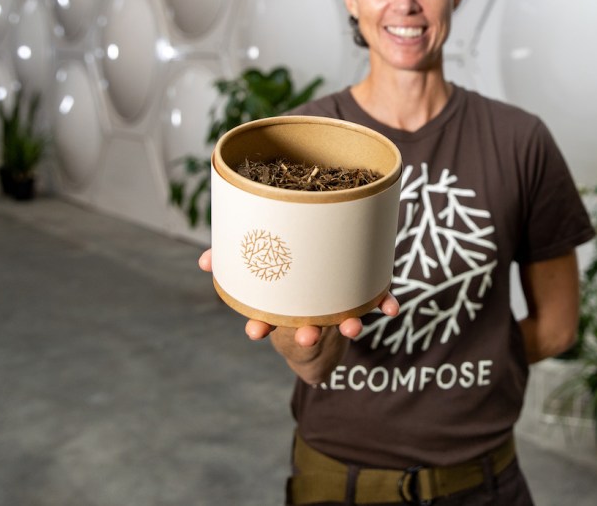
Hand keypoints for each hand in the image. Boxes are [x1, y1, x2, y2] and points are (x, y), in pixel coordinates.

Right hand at [197, 248, 398, 344]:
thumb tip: (205, 260)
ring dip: (349, 325)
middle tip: (309, 335)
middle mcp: (310, 315)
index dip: (260, 327)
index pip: (266, 322)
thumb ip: (235, 264)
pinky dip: (385, 305)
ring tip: (352, 327)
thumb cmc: (288, 286)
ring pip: (343, 321)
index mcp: (283, 310)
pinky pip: (376, 302)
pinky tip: (391, 309)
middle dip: (308, 333)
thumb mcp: (260, 277)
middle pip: (308, 328)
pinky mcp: (361, 300)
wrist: (326, 316)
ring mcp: (336, 310)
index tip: (255, 332)